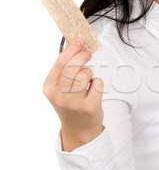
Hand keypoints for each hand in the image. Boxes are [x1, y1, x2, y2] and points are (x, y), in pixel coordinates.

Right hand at [43, 37, 103, 151]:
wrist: (79, 129)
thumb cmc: (71, 104)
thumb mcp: (60, 88)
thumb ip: (65, 69)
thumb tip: (76, 46)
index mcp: (49, 88)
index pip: (60, 63)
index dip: (71, 49)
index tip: (80, 40)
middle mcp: (59, 97)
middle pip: (72, 67)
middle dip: (82, 56)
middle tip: (87, 53)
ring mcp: (74, 103)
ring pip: (85, 75)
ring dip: (89, 73)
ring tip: (87, 81)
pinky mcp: (89, 107)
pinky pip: (97, 84)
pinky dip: (97, 83)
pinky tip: (93, 90)